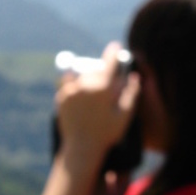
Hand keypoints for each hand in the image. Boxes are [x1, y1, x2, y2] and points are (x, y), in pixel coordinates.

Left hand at [38, 44, 140, 194]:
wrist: (81, 148)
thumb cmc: (106, 133)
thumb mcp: (124, 115)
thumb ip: (131, 93)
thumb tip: (134, 76)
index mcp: (102, 88)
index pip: (109, 62)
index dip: (113, 52)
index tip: (115, 46)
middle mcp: (84, 85)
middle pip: (95, 69)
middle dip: (102, 72)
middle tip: (108, 84)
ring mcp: (70, 90)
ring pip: (82, 76)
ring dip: (89, 79)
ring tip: (95, 94)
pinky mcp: (61, 97)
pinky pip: (70, 85)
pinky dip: (77, 88)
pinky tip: (83, 101)